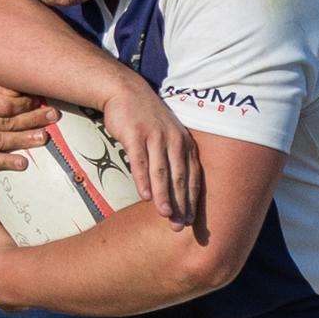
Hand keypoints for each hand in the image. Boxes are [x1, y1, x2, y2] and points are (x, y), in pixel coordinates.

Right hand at [0, 79, 54, 173]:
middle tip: (53, 117)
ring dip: (24, 141)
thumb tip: (28, 91)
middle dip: (32, 120)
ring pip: (0, 141)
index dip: (25, 104)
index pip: (5, 105)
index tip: (40, 102)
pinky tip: (22, 163)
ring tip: (43, 138)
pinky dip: (6, 162)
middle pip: (6, 123)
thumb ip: (1, 88)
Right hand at [100, 76, 202, 229]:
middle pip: (179, 177)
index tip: (192, 221)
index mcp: (185, 142)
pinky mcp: (135, 134)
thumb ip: (174, 158)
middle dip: (181, 203)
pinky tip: (143, 196)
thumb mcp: (168, 135)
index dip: (192, 199)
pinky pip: (140, 161)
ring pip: (161, 171)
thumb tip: (177, 190)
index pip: (192, 176)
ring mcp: (155, 136)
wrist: (126, 91)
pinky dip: (142, 180)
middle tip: (180, 226)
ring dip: (164, 195)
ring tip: (166, 215)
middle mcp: (174, 139)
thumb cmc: (148, 119)